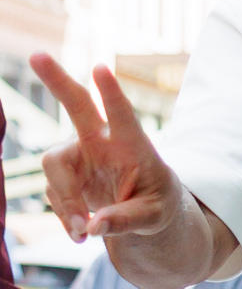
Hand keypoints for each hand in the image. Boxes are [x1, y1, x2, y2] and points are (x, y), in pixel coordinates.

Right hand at [30, 55, 182, 242]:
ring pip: (54, 167)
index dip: (111, 92)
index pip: (123, 113)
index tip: (101, 68)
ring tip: (83, 233)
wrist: (142, 210)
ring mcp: (80, 154)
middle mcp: (102, 140)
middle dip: (56, 80)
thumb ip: (127, 220)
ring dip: (65, 202)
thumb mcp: (154, 217)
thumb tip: (93, 227)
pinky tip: (82, 230)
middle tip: (37, 55)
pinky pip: (54, 193)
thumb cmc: (156, 204)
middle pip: (76, 104)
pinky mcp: (65, 172)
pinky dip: (65, 216)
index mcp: (133, 143)